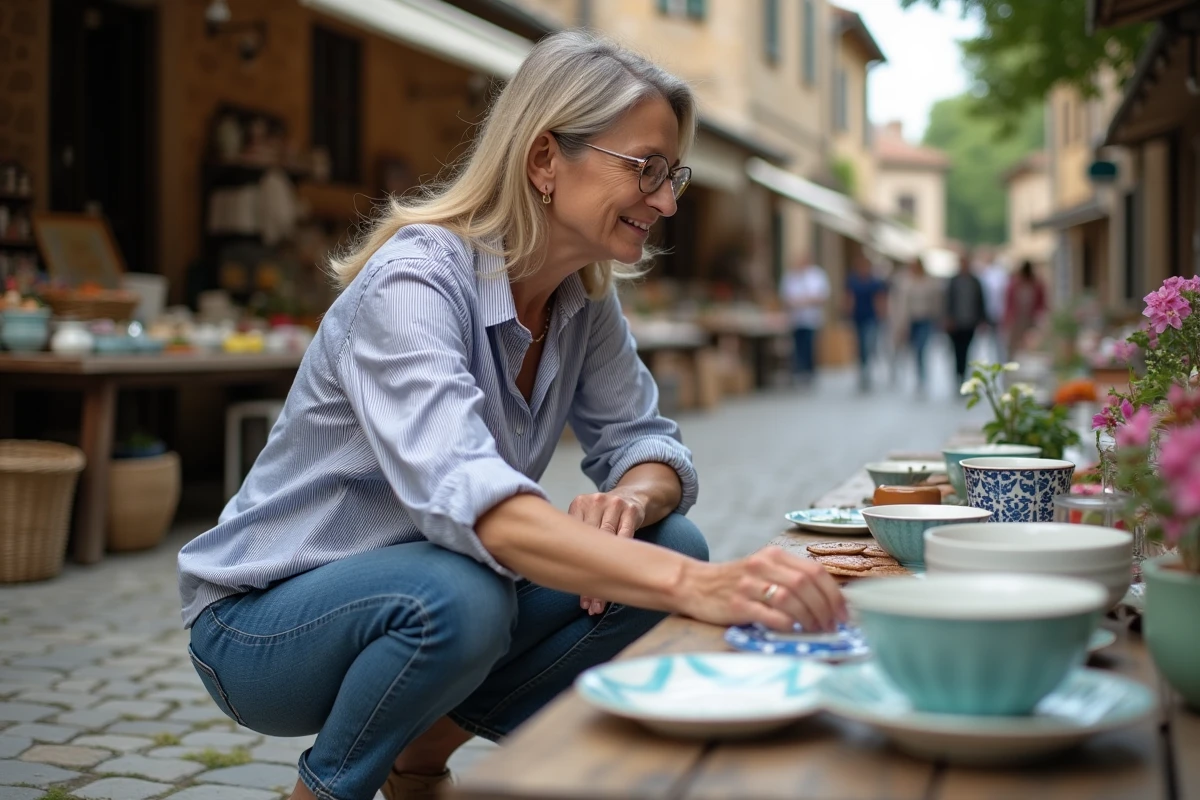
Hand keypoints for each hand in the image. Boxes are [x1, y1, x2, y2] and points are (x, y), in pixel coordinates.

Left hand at [569, 489, 645, 615]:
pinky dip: (623, 563)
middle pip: (589, 545)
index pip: (572, 540)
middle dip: (587, 577)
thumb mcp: (591, 519)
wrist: (636, 496)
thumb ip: (577, 537)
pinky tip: (621, 580)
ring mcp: (614, 505)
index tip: (572, 592)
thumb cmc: (607, 515)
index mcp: (578, 505)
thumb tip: (557, 571)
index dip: (570, 568)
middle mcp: (594, 502)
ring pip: (607, 546)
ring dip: (605, 577)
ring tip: (601, 602)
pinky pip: (626, 540)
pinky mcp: (631, 511)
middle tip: (588, 605)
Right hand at [681, 546, 846, 632]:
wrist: (694, 585)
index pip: (815, 571)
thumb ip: (791, 580)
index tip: (844, 615)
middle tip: (832, 628)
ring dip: (810, 619)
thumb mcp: (764, 571)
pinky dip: (788, 625)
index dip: (835, 595)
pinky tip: (793, 632)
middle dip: (825, 610)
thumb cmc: (735, 583)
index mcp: (774, 555)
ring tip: (816, 632)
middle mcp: (762, 565)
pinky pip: (770, 615)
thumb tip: (830, 605)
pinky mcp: (737, 603)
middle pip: (806, 585)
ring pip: (791, 599)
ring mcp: (748, 584)